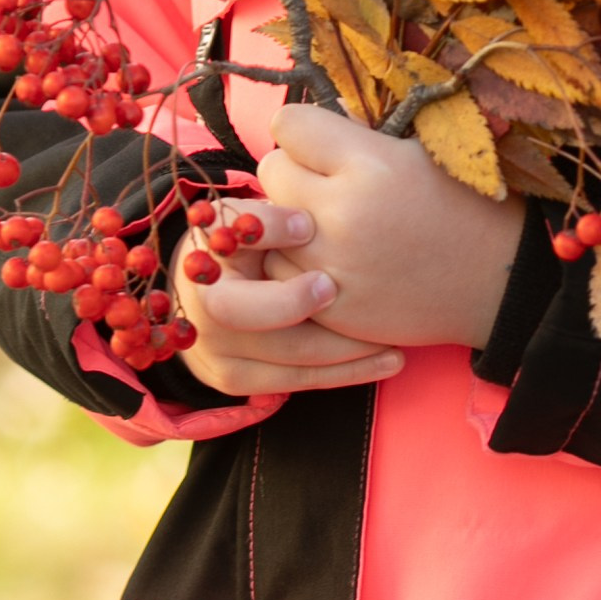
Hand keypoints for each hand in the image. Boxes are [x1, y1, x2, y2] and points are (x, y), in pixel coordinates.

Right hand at [165, 203, 404, 399]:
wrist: (203, 275)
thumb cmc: (237, 238)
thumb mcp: (242, 217)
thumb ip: (269, 219)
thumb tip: (305, 227)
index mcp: (204, 281)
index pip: (240, 303)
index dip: (289, 296)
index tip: (339, 285)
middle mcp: (204, 326)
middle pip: (280, 342)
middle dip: (337, 335)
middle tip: (384, 322)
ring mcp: (218, 359)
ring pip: (297, 366)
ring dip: (352, 357)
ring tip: (397, 346)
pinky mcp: (234, 380)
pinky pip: (297, 383)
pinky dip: (344, 373)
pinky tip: (384, 363)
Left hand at [258, 103, 521, 352]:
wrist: (500, 283)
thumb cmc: (465, 205)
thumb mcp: (422, 150)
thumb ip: (360, 133)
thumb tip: (309, 121)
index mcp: (371, 163)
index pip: (289, 124)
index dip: (305, 131)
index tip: (321, 144)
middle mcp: (343, 212)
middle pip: (271, 170)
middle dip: (294, 172)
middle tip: (326, 186)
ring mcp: (333, 264)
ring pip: (267, 227)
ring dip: (290, 223)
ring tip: (330, 227)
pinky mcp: (331, 307)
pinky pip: (279, 273)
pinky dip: (298, 266)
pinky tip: (334, 262)